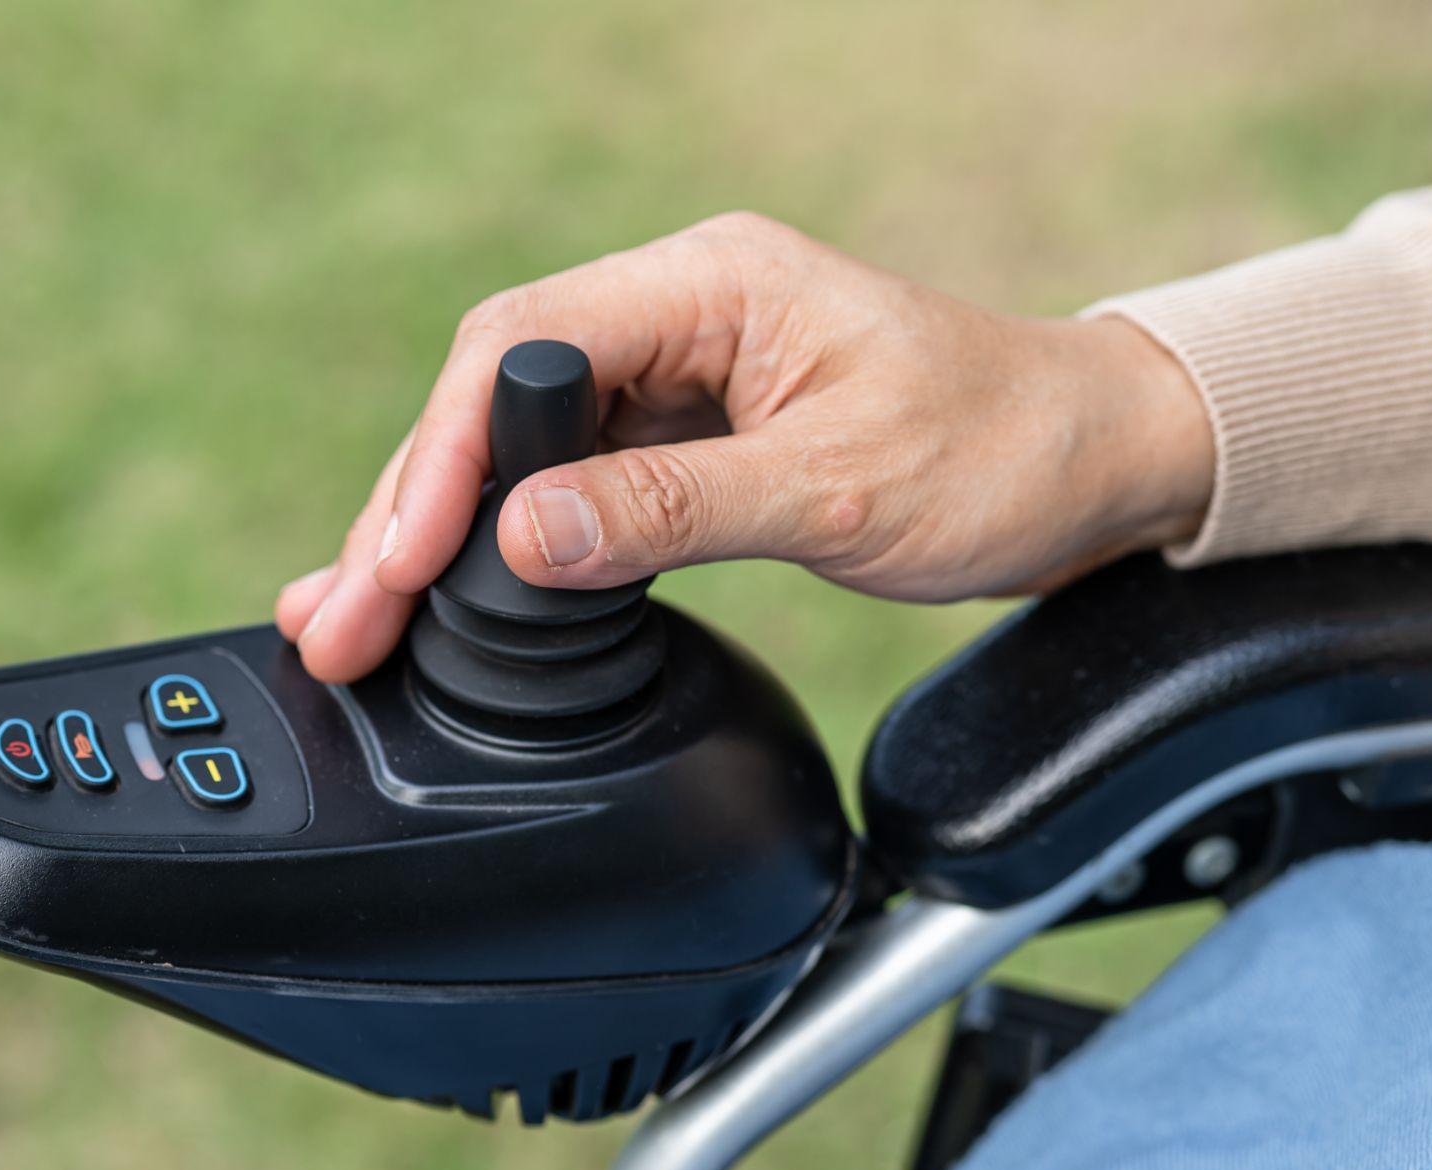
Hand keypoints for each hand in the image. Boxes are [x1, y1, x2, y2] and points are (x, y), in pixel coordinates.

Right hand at [276, 212, 1213, 681]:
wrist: (1093, 469)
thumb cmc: (1002, 451)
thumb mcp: (839, 487)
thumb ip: (673, 509)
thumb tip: (523, 540)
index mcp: (711, 282)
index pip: (523, 348)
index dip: (444, 457)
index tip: (396, 563)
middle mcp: (679, 314)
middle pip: (494, 398)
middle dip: (408, 512)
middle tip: (338, 623)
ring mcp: (680, 377)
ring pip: (517, 447)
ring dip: (438, 537)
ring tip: (354, 624)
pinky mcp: (689, 438)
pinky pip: (568, 483)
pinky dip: (503, 547)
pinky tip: (444, 600)